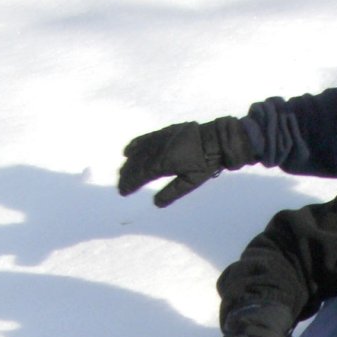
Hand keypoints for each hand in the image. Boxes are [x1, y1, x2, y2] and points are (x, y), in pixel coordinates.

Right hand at [117, 117, 255, 206]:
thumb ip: (172, 192)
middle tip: (121, 185)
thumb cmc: (205, 164)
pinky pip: (145, 138)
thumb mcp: (191, 182)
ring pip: (139, 151)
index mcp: (164, 164)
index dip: (131, 184)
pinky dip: (135, 145)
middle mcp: (158, 150)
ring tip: (123, 171)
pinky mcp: (164, 132)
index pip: (141, 176)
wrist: (216, 139)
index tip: (123, 192)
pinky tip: (128, 151)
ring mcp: (160, 139)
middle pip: (137, 164)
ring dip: (129, 162)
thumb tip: (156, 203)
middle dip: (127, 175)